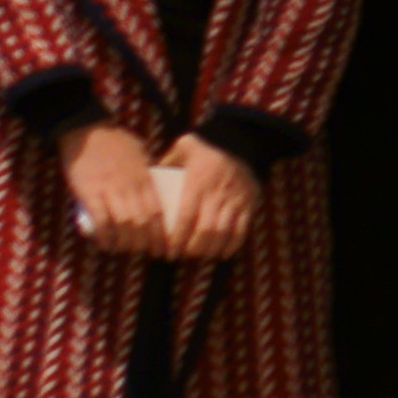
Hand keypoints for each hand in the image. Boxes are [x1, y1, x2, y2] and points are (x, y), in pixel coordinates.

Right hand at [59, 124, 167, 254]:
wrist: (85, 129)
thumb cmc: (113, 140)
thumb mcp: (139, 153)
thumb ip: (147, 172)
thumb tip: (156, 188)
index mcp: (144, 178)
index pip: (158, 213)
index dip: (161, 235)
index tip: (161, 248)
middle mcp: (130, 186)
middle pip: (143, 223)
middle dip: (145, 243)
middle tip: (143, 253)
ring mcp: (110, 190)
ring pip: (124, 225)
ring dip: (125, 243)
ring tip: (124, 250)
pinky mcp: (89, 193)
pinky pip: (100, 220)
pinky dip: (104, 236)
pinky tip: (105, 244)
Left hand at [148, 138, 261, 259]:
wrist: (242, 142)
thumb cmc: (207, 147)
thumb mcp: (185, 146)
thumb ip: (167, 160)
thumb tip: (149, 176)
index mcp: (199, 182)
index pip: (186, 217)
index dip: (177, 238)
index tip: (169, 250)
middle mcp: (217, 193)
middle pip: (205, 230)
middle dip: (193, 248)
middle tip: (182, 255)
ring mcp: (234, 200)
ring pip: (223, 233)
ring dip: (210, 249)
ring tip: (199, 256)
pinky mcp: (248, 204)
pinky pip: (241, 230)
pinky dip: (232, 245)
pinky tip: (221, 253)